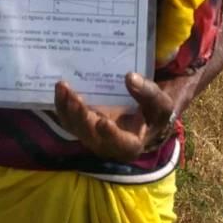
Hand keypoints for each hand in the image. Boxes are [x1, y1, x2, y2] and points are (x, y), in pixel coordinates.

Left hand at [54, 71, 198, 162]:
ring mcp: (92, 135)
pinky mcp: (82, 125)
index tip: (104, 121)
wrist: (143, 115)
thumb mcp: (161, 104)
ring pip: (75, 127)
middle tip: (76, 97)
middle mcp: (108, 144)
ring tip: (63, 87)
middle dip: (81, 117)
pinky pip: (68, 118)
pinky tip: (61, 88)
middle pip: (90, 136)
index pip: (121, 144)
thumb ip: (149, 93)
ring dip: (66, 109)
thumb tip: (130, 77)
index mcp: (131, 145)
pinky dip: (62, 104)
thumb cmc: (155, 112)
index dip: (111, 135)